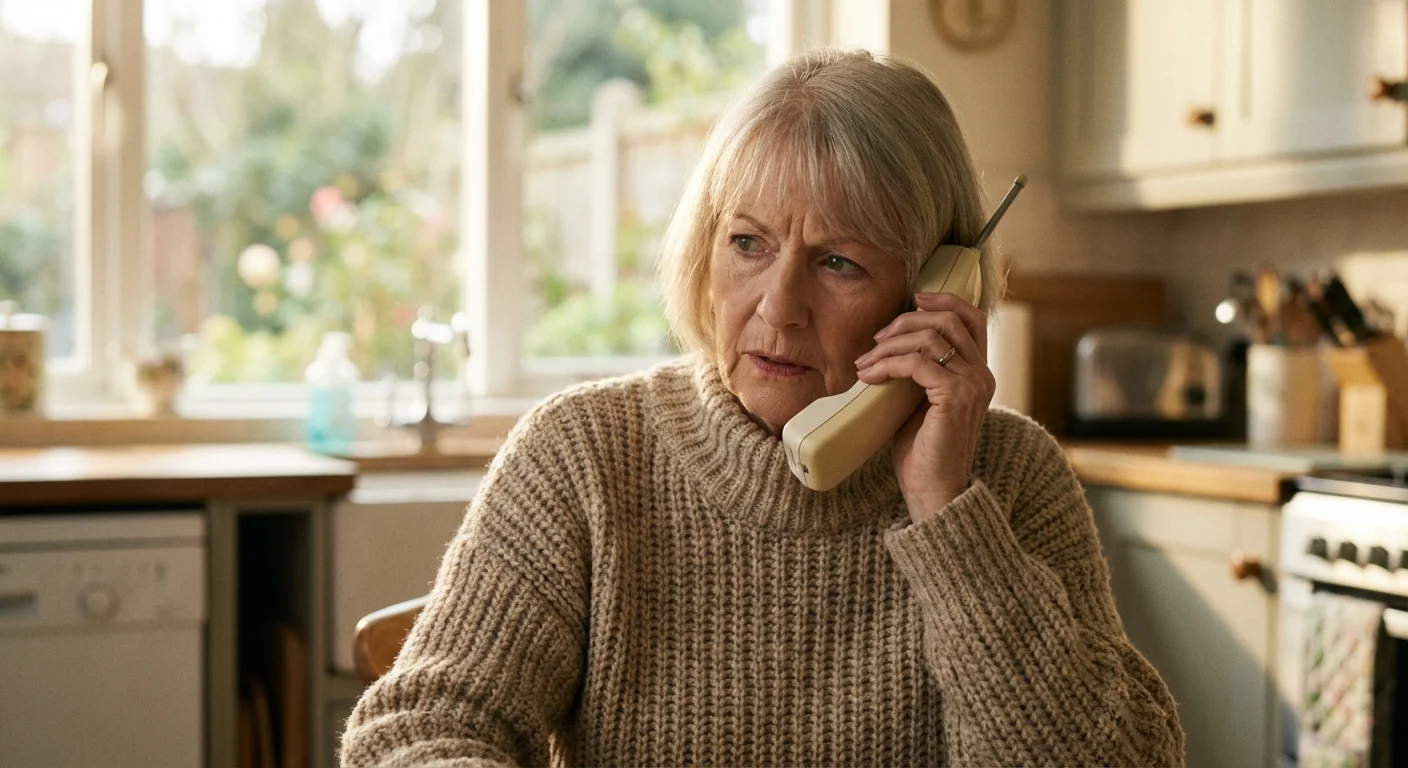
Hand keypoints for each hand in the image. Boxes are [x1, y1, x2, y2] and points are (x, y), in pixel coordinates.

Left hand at [853, 292, 994, 523]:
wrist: (933, 490)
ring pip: (929, 338)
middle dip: (905, 322)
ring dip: (889, 346)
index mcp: (978, 373)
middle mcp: (982, 375)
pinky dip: (887, 364)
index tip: (913, 299)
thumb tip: (888, 346)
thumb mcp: (920, 401)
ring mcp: (973, 384)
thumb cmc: (923, 450)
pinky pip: (917, 363)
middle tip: (875, 340)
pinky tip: (868, 377)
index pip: (972, 318)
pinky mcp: (955, 396)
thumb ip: (918, 372)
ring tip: (864, 363)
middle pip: (947, 320)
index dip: (944, 300)